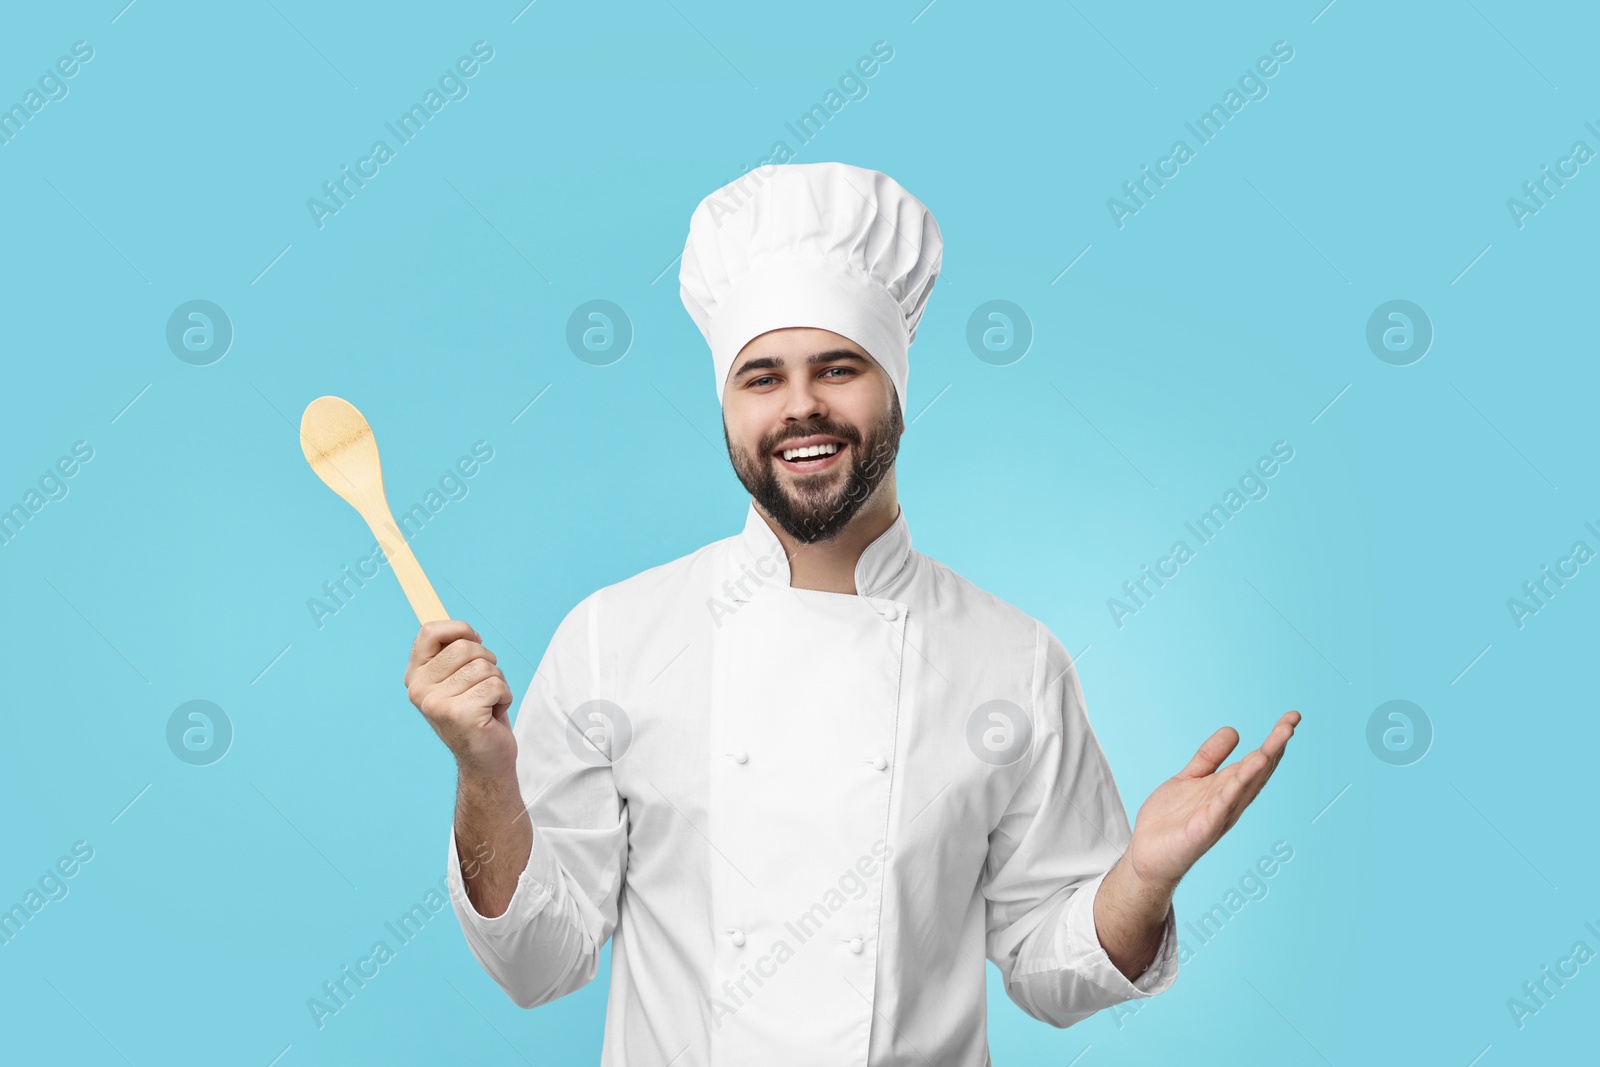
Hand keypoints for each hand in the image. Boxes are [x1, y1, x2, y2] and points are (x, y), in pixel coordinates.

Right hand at [403, 619, 515, 779]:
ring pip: (484, 666)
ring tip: (488, 703)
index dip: (459, 629)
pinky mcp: (459, 715)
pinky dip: (505, 697)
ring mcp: (436, 704)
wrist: (485, 760)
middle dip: (487, 661)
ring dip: (497, 682)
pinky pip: (496, 685)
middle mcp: (419, 690)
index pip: (429, 632)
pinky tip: (493, 714)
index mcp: (415, 676)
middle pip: (464, 647)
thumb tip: (466, 632)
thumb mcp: (458, 679)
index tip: (475, 641)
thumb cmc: (476, 713)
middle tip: (484, 686)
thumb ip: (453, 654)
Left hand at [1126, 710, 1300, 891]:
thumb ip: (1210, 757)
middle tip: (1292, 721)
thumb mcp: (1191, 778)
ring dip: (1260, 764)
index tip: (1292, 717)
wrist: (1147, 854)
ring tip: (1277, 741)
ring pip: (1244, 786)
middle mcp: (1229, 801)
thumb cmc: (1171, 820)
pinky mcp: (1202, 829)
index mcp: (1228, 788)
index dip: (1275, 740)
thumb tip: (1234, 730)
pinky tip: (1246, 771)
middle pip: (1257, 771)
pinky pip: (1221, 805)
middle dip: (1275, 746)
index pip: (1257, 761)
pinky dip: (1235, 788)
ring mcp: (1218, 815)